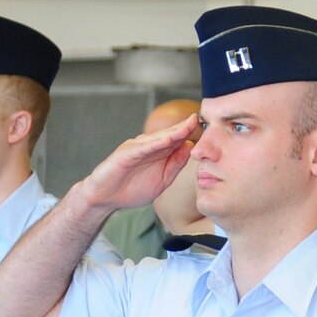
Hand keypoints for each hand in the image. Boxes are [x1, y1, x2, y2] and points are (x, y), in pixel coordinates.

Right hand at [73, 115, 198, 211]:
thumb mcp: (162, 180)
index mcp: (158, 153)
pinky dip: (156, 142)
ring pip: (160, 137)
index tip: (211, 129)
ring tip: (191, 123)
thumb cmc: (131, 190)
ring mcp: (137, 148)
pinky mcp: (126, 154)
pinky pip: (144, 147)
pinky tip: (168, 139)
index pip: (178, 140)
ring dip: (176, 130)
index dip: (192, 134)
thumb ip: (175, 165)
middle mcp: (149, 146)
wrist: (105, 198)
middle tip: (204, 118)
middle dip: (187, 126)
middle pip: (171, 134)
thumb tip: (190, 149)